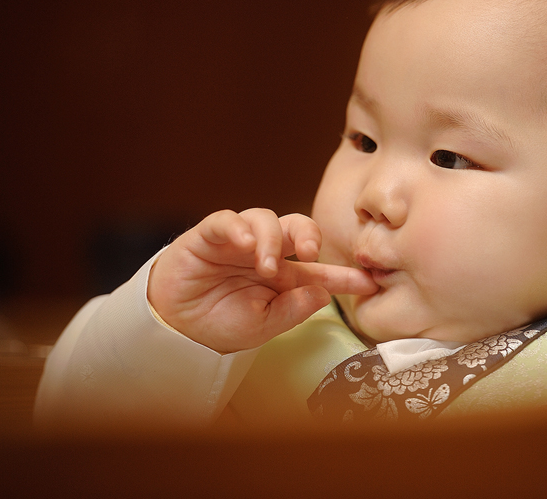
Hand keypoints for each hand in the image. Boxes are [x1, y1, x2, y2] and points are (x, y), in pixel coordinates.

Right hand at [147, 209, 377, 352]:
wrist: (177, 328)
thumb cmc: (222, 323)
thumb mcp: (263, 326)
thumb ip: (292, 310)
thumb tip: (323, 295)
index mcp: (285, 277)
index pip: (320, 270)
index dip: (344, 275)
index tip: (368, 282)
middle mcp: (267, 252)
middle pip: (298, 227)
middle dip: (309, 234)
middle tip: (309, 252)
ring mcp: (240, 241)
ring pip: (265, 218)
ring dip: (270, 239)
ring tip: (265, 266)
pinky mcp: (210, 235)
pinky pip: (227, 220)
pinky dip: (238, 227)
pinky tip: (244, 243)